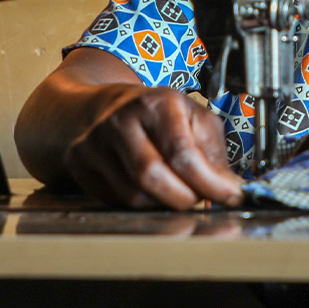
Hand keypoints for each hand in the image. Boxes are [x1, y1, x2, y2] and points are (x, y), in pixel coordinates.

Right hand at [64, 84, 242, 210]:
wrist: (107, 106)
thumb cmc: (158, 114)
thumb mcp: (195, 119)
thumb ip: (214, 153)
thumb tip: (230, 189)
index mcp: (157, 104)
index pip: (181, 153)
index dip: (208, 182)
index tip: (228, 196)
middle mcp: (121, 120)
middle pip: (151, 176)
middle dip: (183, 198)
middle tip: (199, 199)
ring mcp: (94, 142)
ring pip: (133, 196)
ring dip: (163, 203)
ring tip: (175, 189)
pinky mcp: (79, 163)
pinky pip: (114, 200)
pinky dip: (140, 203)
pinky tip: (149, 188)